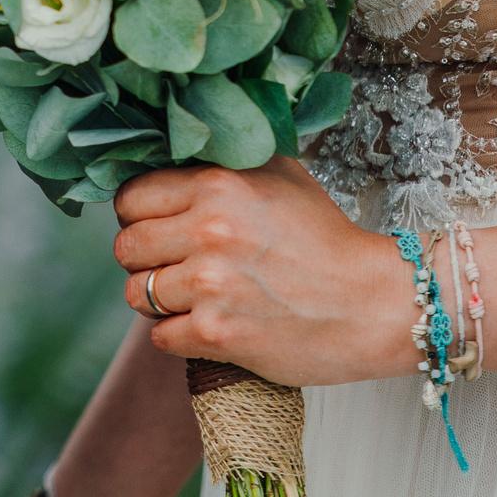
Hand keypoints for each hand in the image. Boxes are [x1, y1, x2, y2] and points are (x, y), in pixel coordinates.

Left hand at [113, 158, 399, 386]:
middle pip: (126, 248)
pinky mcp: (217, 333)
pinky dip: (178, 334)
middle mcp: (208, 230)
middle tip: (175, 264)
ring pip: (137, 295)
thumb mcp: (279, 174)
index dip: (139, 214)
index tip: (156, 226)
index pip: (131, 198)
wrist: (370, 301)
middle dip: (145, 259)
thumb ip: (223, 163)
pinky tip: (208, 323)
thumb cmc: (325, 237)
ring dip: (160, 300)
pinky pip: (160, 337)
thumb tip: (174, 160)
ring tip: (193, 296)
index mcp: (217, 185)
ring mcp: (211, 284)